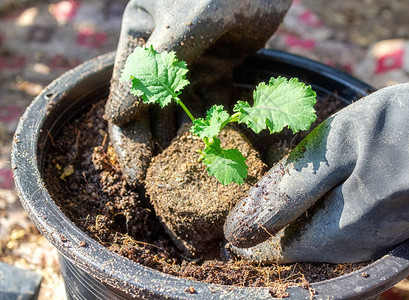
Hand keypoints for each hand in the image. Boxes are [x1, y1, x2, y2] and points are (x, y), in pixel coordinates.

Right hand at [105, 0, 291, 185]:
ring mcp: (194, 61)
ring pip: (185, 108)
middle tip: (159, 183)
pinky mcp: (221, 65)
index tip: (135, 172)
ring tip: (188, 172)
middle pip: (153, 106)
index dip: (129, 135)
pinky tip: (218, 147)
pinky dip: (217, 122)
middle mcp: (163, 52)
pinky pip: (215, 101)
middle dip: (156, 144)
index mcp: (141, 36)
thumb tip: (118, 115)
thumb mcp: (185, 22)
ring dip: (186, 138)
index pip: (127, 93)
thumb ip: (157, 66)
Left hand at [224, 65, 408, 263]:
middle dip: (282, 241)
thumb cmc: (395, 120)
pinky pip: (360, 242)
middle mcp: (376, 238)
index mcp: (356, 217)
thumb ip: (295, 184)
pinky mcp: (406, 228)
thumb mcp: (336, 141)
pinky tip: (326, 215)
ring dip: (307, 238)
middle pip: (315, 253)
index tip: (236, 234)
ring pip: (337, 250)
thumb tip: (251, 220)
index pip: (294, 244)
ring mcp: (394, 236)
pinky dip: (334, 233)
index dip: (263, 238)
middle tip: (256, 229)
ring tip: (287, 222)